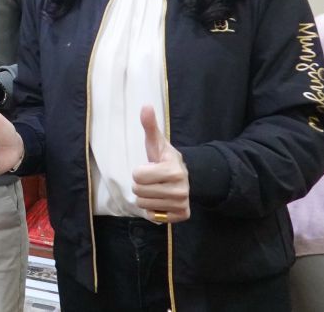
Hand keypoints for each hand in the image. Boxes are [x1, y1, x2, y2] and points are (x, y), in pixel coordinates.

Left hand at [132, 105, 189, 223]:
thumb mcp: (156, 143)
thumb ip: (150, 125)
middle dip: (141, 185)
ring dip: (145, 198)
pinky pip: (153, 217)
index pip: (137, 176)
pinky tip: (161, 200)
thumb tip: (145, 106)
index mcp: (173, 170)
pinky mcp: (181, 215)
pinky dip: (153, 210)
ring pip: (143, 205)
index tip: (150, 168)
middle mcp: (180, 189)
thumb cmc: (164, 159)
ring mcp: (182, 203)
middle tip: (152, 180)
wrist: (186, 177)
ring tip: (156, 189)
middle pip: (138, 191)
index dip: (139, 171)